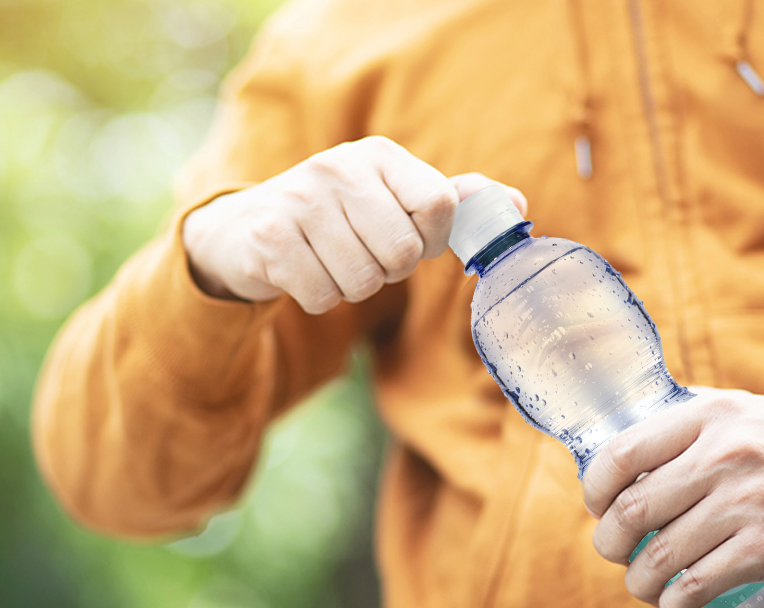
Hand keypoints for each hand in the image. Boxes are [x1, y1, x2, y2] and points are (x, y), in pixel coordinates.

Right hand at [182, 135, 526, 312]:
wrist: (247, 229)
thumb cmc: (339, 218)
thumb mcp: (393, 200)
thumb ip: (453, 203)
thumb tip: (516, 206)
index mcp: (379, 155)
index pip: (439, 205)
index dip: (430, 239)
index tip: (408, 236)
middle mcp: (338, 167)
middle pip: (403, 253)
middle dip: (388, 270)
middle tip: (362, 254)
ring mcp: (300, 200)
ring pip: (363, 280)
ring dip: (352, 287)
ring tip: (330, 261)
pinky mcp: (269, 237)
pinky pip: (322, 295)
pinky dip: (319, 297)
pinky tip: (303, 272)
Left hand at [581, 388, 763, 607]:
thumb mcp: (745, 411)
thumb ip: (691, 422)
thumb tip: (628, 448)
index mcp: (710, 416)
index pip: (623, 453)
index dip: (596, 488)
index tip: (598, 506)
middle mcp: (725, 455)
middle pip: (634, 508)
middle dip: (609, 540)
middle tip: (613, 551)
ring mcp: (747, 503)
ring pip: (661, 553)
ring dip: (638, 580)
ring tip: (641, 584)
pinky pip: (698, 583)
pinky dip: (674, 601)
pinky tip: (673, 604)